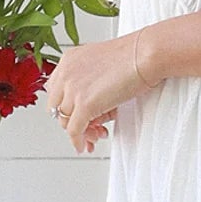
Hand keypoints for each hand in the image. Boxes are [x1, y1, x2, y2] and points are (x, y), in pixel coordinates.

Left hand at [44, 31, 157, 153]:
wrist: (146, 54)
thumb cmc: (135, 56)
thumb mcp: (102, 65)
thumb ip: (91, 83)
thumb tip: (93, 110)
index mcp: (68, 61)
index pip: (55, 91)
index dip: (66, 106)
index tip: (75, 115)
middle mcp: (66, 74)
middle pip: (57, 108)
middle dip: (71, 121)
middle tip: (88, 129)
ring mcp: (73, 89)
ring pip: (65, 122)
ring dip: (81, 133)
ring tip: (96, 136)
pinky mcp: (84, 104)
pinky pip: (75, 130)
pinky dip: (78, 142)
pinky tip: (85, 147)